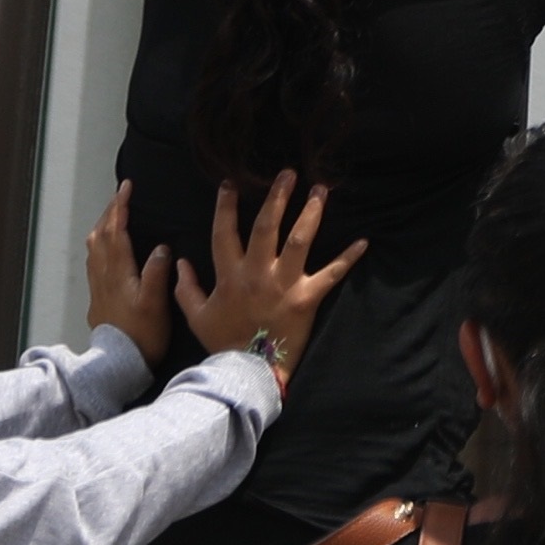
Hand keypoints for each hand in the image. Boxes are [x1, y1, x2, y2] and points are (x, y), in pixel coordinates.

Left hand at [79, 187, 166, 358]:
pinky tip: (104, 248)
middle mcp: (104, 274)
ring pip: (93, 247)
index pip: (115, 231)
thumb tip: (161, 247)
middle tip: (121, 196)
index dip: (120, 208)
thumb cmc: (142, 334)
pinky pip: (93, 260)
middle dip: (110, 212)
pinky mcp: (97, 296)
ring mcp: (98, 285)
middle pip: (101, 235)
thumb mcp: (155, 304)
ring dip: (102, 226)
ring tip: (112, 216)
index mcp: (118, 272)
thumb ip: (156, 273)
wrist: (118, 362)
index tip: (126, 188)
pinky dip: (99, 244)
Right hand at [180, 172, 362, 369]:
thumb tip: (180, 262)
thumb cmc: (223, 342)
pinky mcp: (307, 298)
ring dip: (311, 213)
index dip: (225, 207)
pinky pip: (331, 274)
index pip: (224, 232)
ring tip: (320, 190)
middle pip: (267, 226)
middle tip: (288, 173)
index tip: (230, 183)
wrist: (248, 371)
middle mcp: (258, 273)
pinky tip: (364, 241)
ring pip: (300, 240)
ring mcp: (284, 284)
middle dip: (277, 197)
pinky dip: (348, 258)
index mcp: (230, 275)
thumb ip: (185, 288)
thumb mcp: (196, 315)